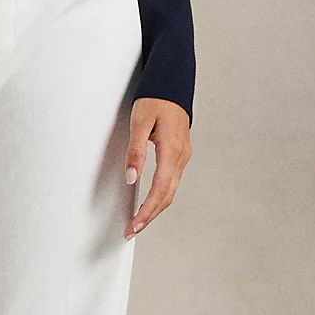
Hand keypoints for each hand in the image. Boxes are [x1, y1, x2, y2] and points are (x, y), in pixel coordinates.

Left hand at [124, 96, 190, 236]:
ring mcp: (183, 156)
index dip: (147, 210)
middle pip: (167, 196)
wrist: (172, 83)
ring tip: (138, 222)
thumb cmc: (156, 99)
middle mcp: (181, 157)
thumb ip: (135, 150)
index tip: (134, 225)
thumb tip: (131, 177)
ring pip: (171, 191)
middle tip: (131, 231)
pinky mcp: (180, 154)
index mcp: (172, 150)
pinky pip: (172, 182)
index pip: (160, 189)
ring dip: (155, 209)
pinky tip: (150, 203)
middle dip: (149, 216)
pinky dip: (160, 196)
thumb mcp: (139, 122)